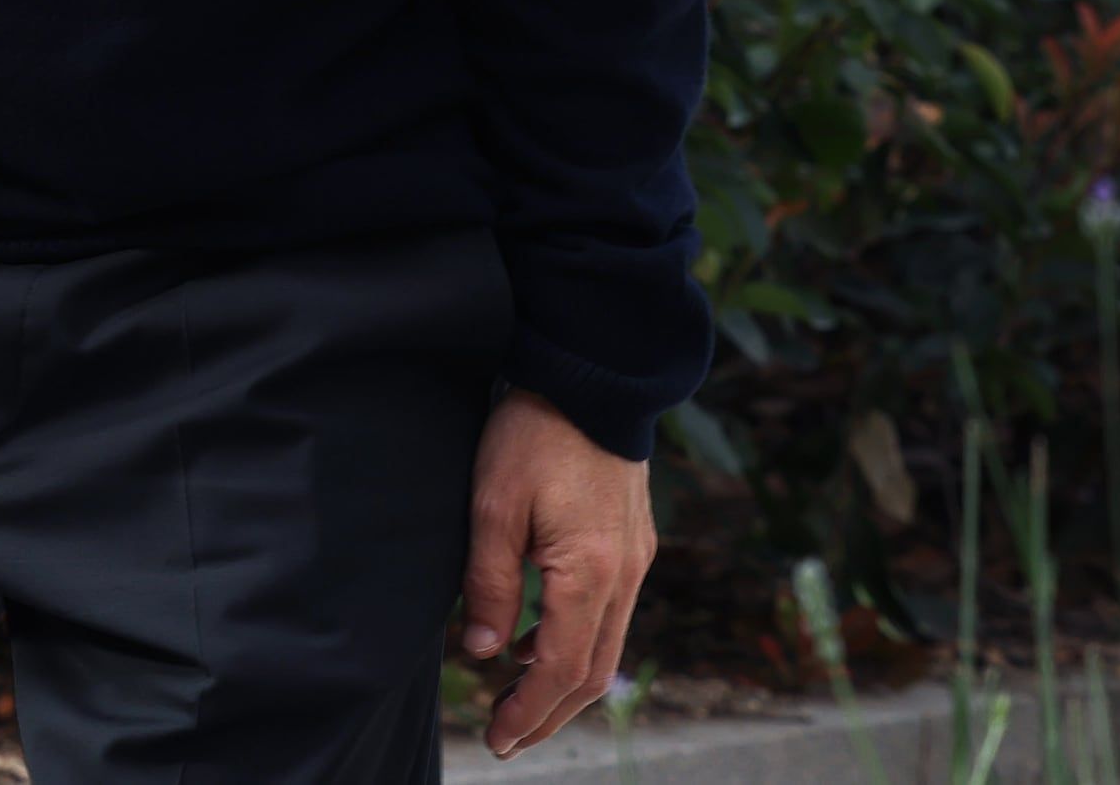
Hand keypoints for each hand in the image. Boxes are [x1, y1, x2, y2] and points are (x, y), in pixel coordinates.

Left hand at [461, 386, 653, 755]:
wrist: (591, 380)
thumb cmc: (534, 435)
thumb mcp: (492, 504)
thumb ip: (490, 583)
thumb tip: (484, 653)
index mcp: (592, 573)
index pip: (563, 669)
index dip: (531, 712)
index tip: (499, 739)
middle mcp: (626, 577)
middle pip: (592, 674)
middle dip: (549, 714)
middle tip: (507, 740)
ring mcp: (635, 563)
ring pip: (605, 648)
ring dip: (562, 681)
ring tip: (513, 698)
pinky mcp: (632, 546)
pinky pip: (609, 615)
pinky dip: (574, 640)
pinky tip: (535, 640)